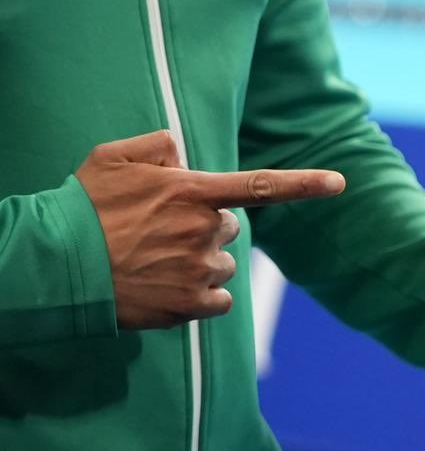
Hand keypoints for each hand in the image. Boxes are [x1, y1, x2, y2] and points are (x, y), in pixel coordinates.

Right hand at [75, 130, 345, 328]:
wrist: (56, 265)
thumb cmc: (81, 209)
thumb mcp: (112, 158)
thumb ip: (155, 146)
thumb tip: (180, 150)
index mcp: (191, 191)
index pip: (262, 185)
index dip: (305, 184)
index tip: (341, 183)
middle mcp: (203, 229)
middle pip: (230, 227)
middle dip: (205, 228)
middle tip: (161, 232)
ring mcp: (199, 268)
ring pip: (224, 264)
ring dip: (201, 262)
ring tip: (155, 261)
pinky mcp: (192, 304)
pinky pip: (218, 299)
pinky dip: (202, 296)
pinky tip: (168, 288)